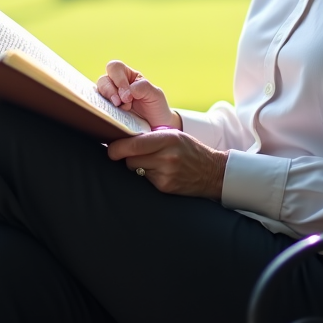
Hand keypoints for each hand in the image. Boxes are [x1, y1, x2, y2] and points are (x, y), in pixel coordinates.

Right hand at [95, 61, 178, 129]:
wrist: (157, 127)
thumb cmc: (156, 107)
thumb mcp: (155, 94)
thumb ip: (143, 87)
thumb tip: (128, 90)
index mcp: (128, 76)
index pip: (115, 68)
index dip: (118, 78)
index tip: (127, 95)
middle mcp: (116, 85)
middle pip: (103, 80)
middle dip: (111, 91)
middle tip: (120, 103)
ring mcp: (110, 99)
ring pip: (98, 93)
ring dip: (108, 100)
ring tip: (120, 109)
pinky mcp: (107, 112)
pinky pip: (98, 107)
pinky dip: (103, 110)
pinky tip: (112, 115)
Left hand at [108, 130, 227, 199]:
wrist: (212, 172)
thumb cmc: (190, 150)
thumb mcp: (174, 135)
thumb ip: (151, 136)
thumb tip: (123, 137)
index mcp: (168, 138)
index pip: (134, 144)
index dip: (117, 148)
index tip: (110, 149)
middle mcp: (167, 156)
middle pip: (130, 159)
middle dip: (126, 157)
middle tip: (131, 154)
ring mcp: (166, 174)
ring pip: (136, 170)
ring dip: (138, 166)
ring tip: (152, 162)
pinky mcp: (165, 187)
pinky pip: (145, 180)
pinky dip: (147, 176)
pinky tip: (160, 172)